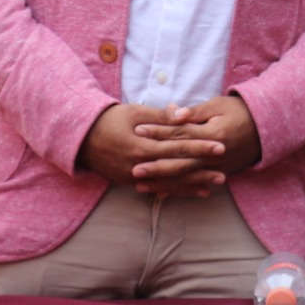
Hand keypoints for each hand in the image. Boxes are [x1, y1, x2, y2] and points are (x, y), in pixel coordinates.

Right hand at [78, 103, 227, 190]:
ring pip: (167, 183)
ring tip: (212, 187)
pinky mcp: (128, 181)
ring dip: (190, 186)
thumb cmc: (110, 119)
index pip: (177, 147)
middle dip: (200, 172)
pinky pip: (155, 188)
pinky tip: (191, 192)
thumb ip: (161, 116)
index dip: (200, 147)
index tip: (220, 147)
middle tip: (224, 174)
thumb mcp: (135, 112)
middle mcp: (138, 165)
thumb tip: (184, 113)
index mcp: (142, 146)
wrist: (80, 137)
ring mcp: (132, 176)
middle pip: (175, 169)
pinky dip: (174, 190)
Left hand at [130, 94, 262, 194]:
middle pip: (181, 161)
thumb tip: (172, 113)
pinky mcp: (220, 173)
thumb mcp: (218, 105)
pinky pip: (196, 185)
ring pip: (186, 178)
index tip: (138, 130)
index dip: (158, 132)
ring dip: (163, 182)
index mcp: (214, 133)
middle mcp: (215, 154)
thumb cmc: (239, 111)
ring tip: (140, 185)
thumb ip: (194, 112)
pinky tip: (161, 194)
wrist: (267, 126)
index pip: (181, 133)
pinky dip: (179, 190)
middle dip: (156, 166)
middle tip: (134, 168)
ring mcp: (218, 167)